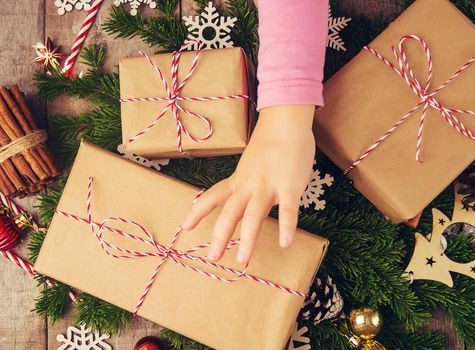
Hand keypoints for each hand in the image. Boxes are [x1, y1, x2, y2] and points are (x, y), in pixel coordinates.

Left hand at [182, 105, 315, 263]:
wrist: (285, 121)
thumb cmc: (270, 142)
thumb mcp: (250, 163)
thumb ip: (246, 182)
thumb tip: (242, 198)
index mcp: (238, 179)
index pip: (213, 196)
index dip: (198, 212)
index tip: (184, 227)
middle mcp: (248, 184)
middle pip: (230, 213)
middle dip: (220, 236)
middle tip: (212, 257)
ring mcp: (268, 185)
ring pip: (254, 215)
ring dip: (248, 239)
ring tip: (243, 260)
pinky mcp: (290, 186)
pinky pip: (288, 209)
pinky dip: (287, 226)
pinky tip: (285, 242)